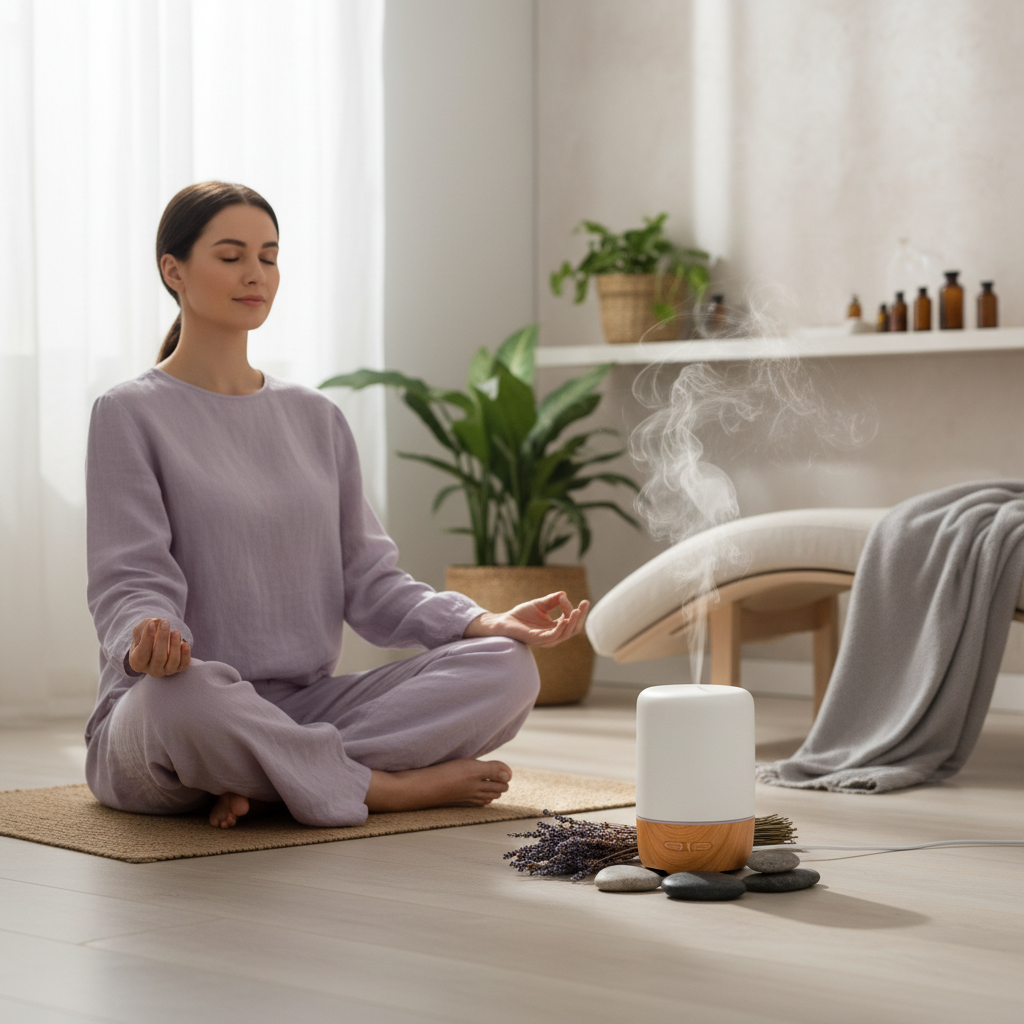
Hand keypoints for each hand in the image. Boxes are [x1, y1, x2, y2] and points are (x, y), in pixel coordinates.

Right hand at [128, 617, 191, 676]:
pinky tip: (185, 643)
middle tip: (165, 622)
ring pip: (172, 662)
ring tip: (175, 631)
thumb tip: (156, 622)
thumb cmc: (147, 637)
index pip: (142, 654)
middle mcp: (152, 670)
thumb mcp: (141, 631)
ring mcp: (166, 671)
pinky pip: (184, 664)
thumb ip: (145, 626)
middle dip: (162, 639)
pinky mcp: (178, 669)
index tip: (152, 623)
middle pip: (158, 658)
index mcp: (137, 662)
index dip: (147, 638)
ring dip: (175, 645)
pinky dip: (185, 654)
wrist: (157, 645)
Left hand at [463, 592, 589, 647]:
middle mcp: (553, 635)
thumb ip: (552, 600)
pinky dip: (560, 629)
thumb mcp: (540, 604)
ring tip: (576, 611)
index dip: (574, 609)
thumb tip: (564, 594)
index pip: (571, 621)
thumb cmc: (521, 615)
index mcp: (555, 628)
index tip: (568, 597)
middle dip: (580, 616)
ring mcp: (546, 639)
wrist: (504, 621)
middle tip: (585, 603)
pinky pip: (552, 637)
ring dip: (572, 622)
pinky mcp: (537, 640)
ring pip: (565, 634)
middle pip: (573, 629)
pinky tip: (564, 619)